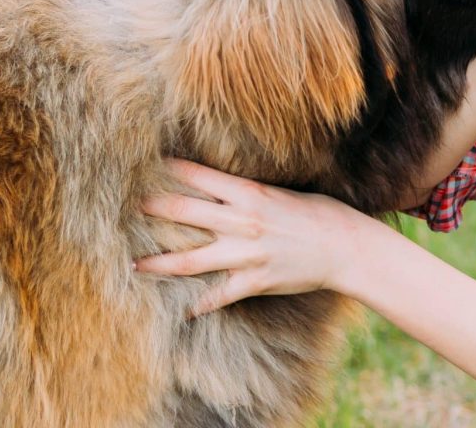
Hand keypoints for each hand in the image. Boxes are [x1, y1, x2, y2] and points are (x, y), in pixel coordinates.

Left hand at [135, 158, 365, 314]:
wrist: (346, 247)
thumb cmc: (321, 214)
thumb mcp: (283, 194)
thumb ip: (250, 195)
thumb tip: (226, 191)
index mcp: (250, 194)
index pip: (200, 177)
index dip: (172, 170)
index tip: (150, 164)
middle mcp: (241, 222)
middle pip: (184, 213)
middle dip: (153, 208)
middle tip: (129, 207)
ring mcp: (245, 254)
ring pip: (189, 261)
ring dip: (159, 264)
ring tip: (135, 265)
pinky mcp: (254, 281)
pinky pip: (218, 296)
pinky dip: (200, 305)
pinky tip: (185, 310)